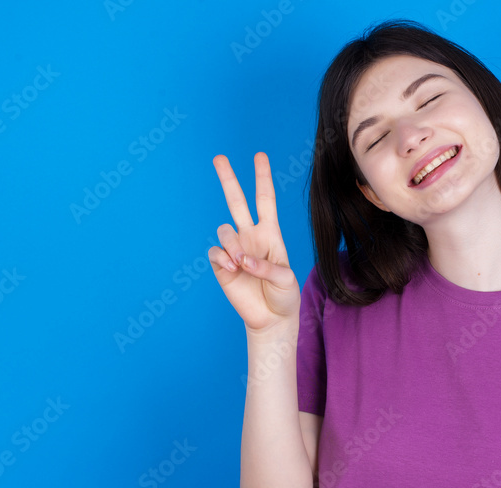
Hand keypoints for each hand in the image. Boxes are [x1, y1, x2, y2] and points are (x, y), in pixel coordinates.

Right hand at [207, 153, 300, 334]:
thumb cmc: (283, 295)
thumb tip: (242, 259)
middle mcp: (250, 236)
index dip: (262, 178)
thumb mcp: (286, 279)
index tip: (259, 156)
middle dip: (228, 179)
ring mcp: (234, 249)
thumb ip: (267, 267)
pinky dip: (223, 258)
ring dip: (231, 244)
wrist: (271, 318)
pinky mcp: (222, 265)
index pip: (265, 200)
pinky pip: (215, 252)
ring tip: (240, 264)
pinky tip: (233, 270)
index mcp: (270, 233)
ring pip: (223, 229)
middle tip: (218, 157)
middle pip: (236, 201)